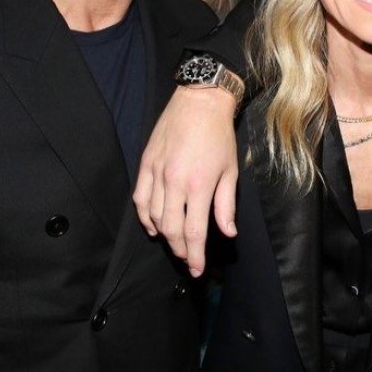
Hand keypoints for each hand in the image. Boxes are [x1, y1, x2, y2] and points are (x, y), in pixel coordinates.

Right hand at [133, 86, 238, 276]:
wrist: (200, 102)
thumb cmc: (220, 135)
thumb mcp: (230, 171)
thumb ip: (226, 205)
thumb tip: (228, 233)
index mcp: (199, 185)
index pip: (193, 232)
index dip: (194, 255)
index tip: (197, 269)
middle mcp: (174, 182)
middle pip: (172, 229)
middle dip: (180, 249)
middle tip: (187, 258)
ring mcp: (157, 173)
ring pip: (154, 217)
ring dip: (164, 235)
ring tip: (175, 243)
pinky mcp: (146, 164)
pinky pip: (140, 199)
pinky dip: (145, 216)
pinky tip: (153, 225)